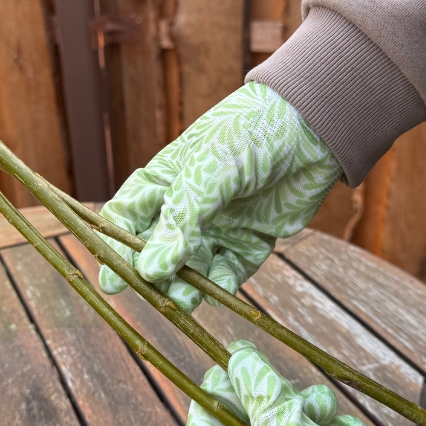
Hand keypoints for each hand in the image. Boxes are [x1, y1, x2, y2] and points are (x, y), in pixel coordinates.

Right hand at [97, 82, 340, 312]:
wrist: (312, 126)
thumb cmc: (248, 134)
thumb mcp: (207, 173)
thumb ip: (180, 222)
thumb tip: (150, 270)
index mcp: (163, 182)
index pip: (126, 219)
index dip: (116, 250)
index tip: (112, 282)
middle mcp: (186, 208)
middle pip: (156, 251)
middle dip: (153, 276)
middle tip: (155, 294)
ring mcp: (219, 226)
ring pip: (191, 268)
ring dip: (186, 285)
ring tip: (186, 298)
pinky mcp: (251, 240)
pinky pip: (230, 271)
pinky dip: (222, 285)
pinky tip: (219, 291)